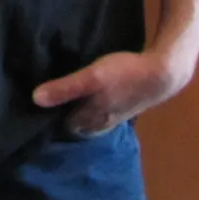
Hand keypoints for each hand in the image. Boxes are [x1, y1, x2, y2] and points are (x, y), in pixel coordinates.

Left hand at [32, 49, 192, 135]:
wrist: (163, 73)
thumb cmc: (124, 75)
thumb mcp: (90, 77)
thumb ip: (65, 89)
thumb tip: (35, 99)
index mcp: (93, 118)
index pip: (67, 126)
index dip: (53, 119)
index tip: (39, 108)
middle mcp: (103, 121)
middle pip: (80, 124)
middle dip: (65, 116)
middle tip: (50, 101)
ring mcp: (117, 114)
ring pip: (92, 118)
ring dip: (80, 111)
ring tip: (66, 97)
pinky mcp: (126, 103)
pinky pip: (104, 109)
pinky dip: (94, 104)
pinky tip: (91, 93)